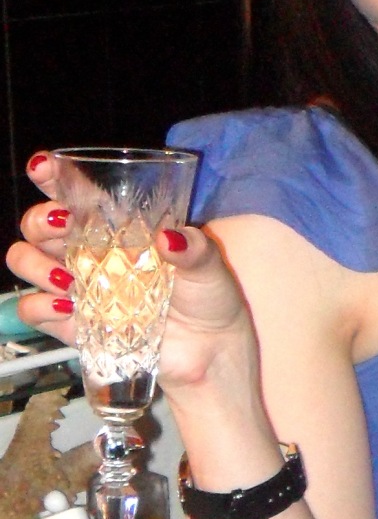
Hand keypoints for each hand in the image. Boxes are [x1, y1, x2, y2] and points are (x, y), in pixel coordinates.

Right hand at [5, 151, 256, 392]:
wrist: (210, 351)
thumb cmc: (208, 298)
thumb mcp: (209, 265)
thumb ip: (193, 248)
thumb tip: (168, 238)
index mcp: (117, 228)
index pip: (75, 193)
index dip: (53, 176)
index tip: (44, 167)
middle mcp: (90, 253)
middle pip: (37, 226)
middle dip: (39, 222)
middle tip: (65, 229)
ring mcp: (79, 289)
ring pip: (26, 262)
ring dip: (35, 264)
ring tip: (69, 280)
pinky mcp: (75, 326)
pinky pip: (35, 311)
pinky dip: (39, 306)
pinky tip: (67, 307)